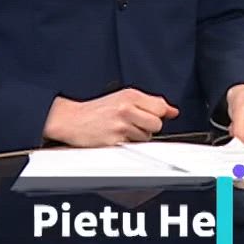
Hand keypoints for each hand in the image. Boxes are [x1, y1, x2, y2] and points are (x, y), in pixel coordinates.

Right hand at [44, 88, 178, 146]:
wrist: (70, 120)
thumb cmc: (97, 110)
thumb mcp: (123, 98)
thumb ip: (151, 103)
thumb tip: (173, 111)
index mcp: (130, 96)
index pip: (160, 108)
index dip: (157, 115)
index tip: (149, 116)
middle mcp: (126, 109)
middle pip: (156, 125)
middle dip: (148, 127)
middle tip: (132, 124)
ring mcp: (120, 126)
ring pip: (145, 138)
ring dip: (136, 137)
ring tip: (121, 130)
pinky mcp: (114, 142)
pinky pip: (133, 148)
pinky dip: (127, 145)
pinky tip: (115, 138)